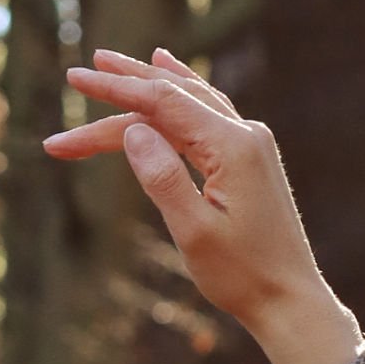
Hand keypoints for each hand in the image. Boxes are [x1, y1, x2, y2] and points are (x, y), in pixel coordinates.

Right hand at [44, 46, 363, 363]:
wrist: (289, 299)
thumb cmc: (242, 275)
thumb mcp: (193, 232)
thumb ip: (162, 178)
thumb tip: (133, 132)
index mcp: (232, 148)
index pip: (162, 104)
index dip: (115, 90)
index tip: (75, 79)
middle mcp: (245, 134)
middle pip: (172, 97)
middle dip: (123, 87)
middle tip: (78, 74)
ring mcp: (250, 143)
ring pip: (190, 100)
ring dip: (149, 83)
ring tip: (113, 64)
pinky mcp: (249, 158)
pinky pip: (207, 112)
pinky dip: (181, 92)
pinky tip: (170, 72)